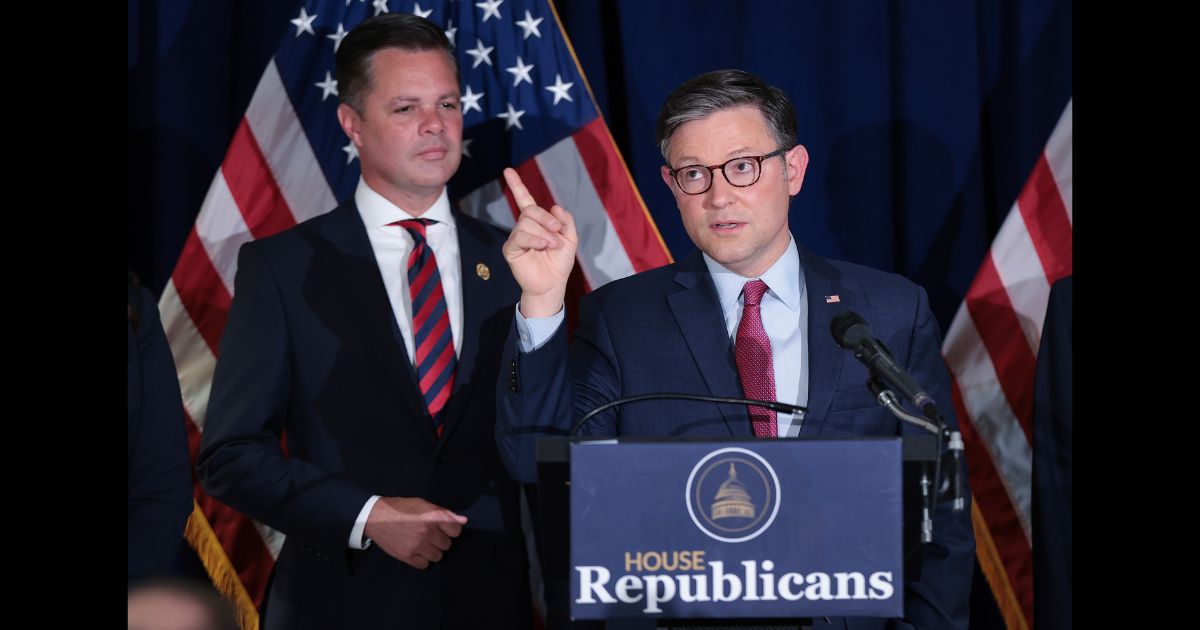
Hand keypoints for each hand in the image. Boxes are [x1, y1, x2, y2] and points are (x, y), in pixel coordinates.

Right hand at [363, 497, 467, 568]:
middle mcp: (427, 532)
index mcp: (433, 517)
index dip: (451, 530)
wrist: (376, 517)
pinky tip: (417, 551)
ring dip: (433, 551)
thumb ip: (445, 513)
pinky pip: (424, 565)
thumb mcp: (424, 504)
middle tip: (430, 536)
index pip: (456, 531)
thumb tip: (463, 521)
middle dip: (441, 541)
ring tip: (424, 544)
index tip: (444, 529)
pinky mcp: (407, 556)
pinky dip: (423, 560)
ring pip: (438, 556)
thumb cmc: (402, 508)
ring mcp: (417, 546)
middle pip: (447, 545)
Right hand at [500, 167, 577, 317]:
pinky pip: (520, 236)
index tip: (508, 171)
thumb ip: (565, 221)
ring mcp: (516, 238)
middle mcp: (524, 227)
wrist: (553, 283)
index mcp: (537, 222)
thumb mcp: (570, 238)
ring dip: (544, 233)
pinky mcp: (511, 249)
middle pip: (530, 210)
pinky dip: (535, 239)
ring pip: (526, 222)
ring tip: (551, 245)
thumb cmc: (559, 262)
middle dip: (546, 219)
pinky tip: (543, 246)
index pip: (524, 199)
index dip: (516, 185)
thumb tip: (554, 207)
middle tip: (557, 232)